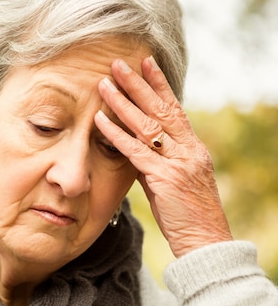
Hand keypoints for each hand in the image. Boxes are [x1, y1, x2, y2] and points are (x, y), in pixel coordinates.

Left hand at [95, 56, 232, 257]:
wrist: (205, 243)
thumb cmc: (187, 215)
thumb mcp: (173, 181)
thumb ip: (155, 161)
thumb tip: (133, 145)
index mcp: (192, 148)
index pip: (175, 108)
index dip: (159, 84)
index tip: (146, 63)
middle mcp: (188, 150)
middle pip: (161, 109)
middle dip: (139, 84)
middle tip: (119, 63)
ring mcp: (178, 162)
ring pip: (147, 125)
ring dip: (123, 102)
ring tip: (104, 83)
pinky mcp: (165, 178)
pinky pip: (136, 151)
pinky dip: (116, 134)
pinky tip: (100, 119)